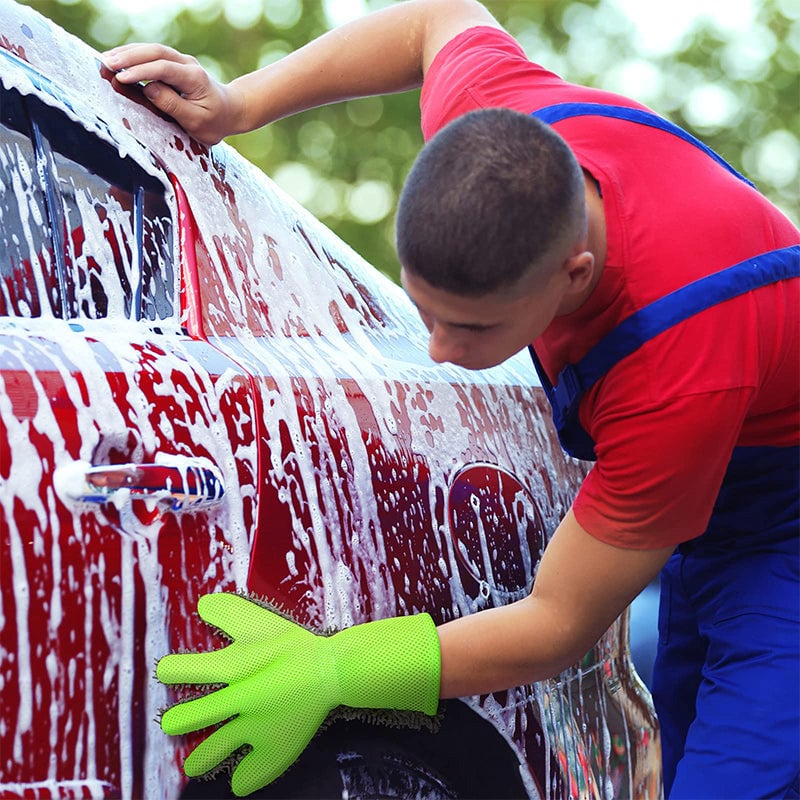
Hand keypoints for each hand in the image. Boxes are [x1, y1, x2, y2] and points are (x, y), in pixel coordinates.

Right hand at [102, 44, 243, 144]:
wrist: (231, 111)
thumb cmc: (215, 121)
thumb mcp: (197, 121)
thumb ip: (174, 105)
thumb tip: (149, 89)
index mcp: (195, 78)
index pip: (164, 69)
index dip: (141, 72)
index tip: (122, 78)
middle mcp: (188, 64)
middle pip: (155, 52)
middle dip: (129, 57)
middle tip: (106, 63)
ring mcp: (181, 61)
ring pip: (152, 50)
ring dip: (128, 53)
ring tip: (106, 59)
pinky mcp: (174, 64)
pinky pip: (152, 55)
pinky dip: (134, 56)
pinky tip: (118, 59)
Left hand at [157, 593, 439, 795]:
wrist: (332, 670)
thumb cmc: (295, 645)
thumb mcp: (260, 623)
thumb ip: (230, 612)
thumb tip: (202, 603)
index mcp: (234, 667)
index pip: (185, 670)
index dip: (172, 671)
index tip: (166, 672)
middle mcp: (239, 699)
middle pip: (191, 717)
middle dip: (177, 721)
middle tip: (172, 724)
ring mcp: (255, 728)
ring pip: (213, 749)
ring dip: (200, 759)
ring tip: (192, 766)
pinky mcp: (274, 749)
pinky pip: (248, 775)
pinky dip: (242, 779)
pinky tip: (238, 781)